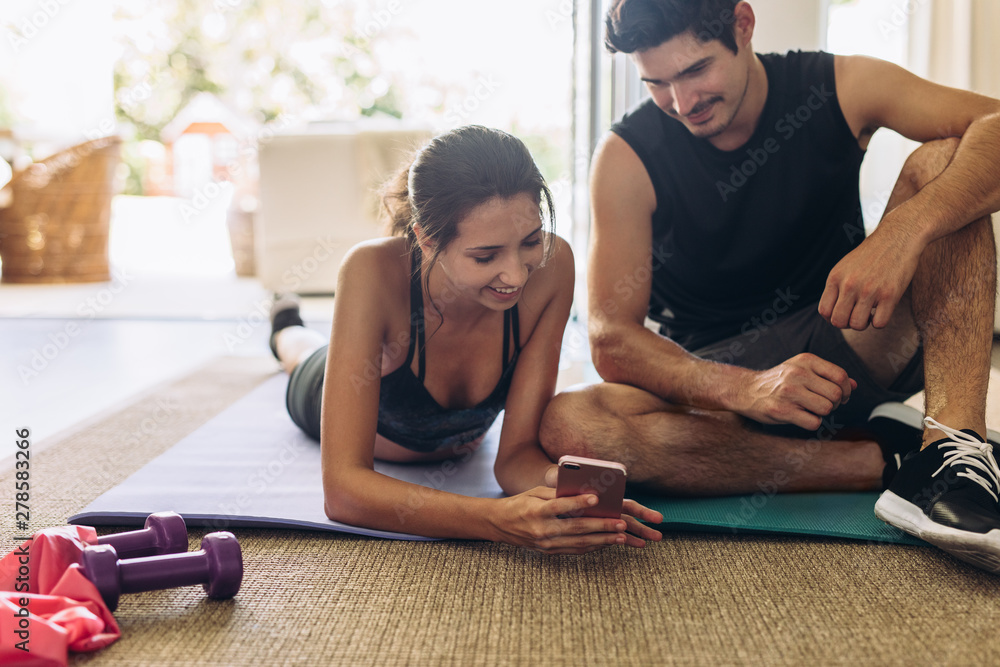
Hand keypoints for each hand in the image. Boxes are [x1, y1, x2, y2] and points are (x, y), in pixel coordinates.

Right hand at [489, 487, 662, 554]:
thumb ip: (557, 493)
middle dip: (601, 526)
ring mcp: (546, 544)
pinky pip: (575, 550)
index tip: (596, 499)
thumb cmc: (520, 503)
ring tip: (621, 537)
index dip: (579, 503)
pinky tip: (606, 542)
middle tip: (620, 523)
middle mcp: (542, 529)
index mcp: (536, 511)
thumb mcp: (534, 493)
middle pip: (575, 528)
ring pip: (579, 543)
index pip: (560, 506)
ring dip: (602, 540)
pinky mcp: (549, 552)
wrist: (500, 525)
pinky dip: (592, 546)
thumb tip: (583, 492)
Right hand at [737, 353, 855, 429]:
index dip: (846, 390)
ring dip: (822, 413)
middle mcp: (797, 374)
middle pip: (836, 394)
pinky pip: (813, 422)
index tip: (839, 396)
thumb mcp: (802, 370)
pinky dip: (811, 422)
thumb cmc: (779, 381)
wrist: (746, 390)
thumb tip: (854, 385)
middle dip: (834, 403)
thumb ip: (828, 375)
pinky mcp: (782, 410)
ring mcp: (789, 392)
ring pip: (826, 409)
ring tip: (810, 409)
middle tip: (822, 404)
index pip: (841, 376)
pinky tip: (801, 416)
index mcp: (805, 360)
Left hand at [818, 225, 923, 329]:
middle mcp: (849, 285)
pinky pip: (879, 324)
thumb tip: (831, 314)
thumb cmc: (872, 254)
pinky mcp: (890, 294)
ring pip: (857, 325)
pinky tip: (883, 309)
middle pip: (838, 322)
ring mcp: (869, 290)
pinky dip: (880, 322)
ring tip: (870, 312)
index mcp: (835, 278)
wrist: (898, 236)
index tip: (844, 313)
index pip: (824, 311)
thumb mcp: (845, 267)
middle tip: (858, 314)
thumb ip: (837, 287)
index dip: (832, 317)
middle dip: (847, 323)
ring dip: (864, 323)